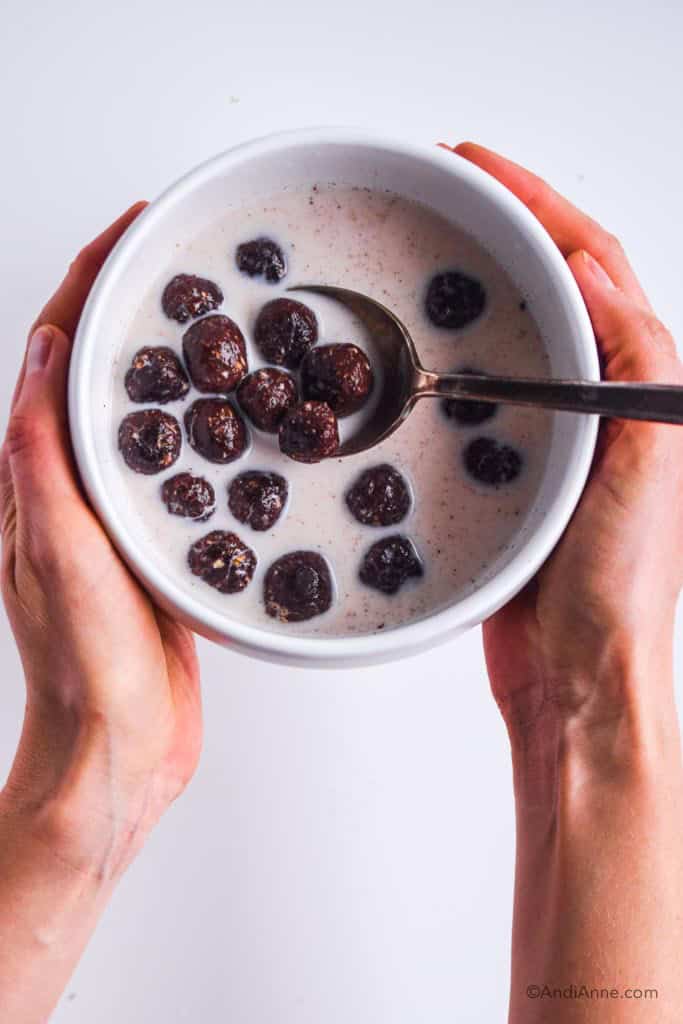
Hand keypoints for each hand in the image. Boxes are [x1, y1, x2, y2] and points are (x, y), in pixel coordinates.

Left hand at [1, 205, 202, 877]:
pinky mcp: (162, 543)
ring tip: (221, 320)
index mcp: (38, 477)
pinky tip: (243, 420)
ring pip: (148, 414)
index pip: (56, 354)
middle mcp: (74, 486)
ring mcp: (120, 513)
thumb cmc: (81, 663)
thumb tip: (45, 356)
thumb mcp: (55, 550)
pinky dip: (208, 427)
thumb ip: (42, 457)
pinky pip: (183, 467)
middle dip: (135, 305)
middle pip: (103, 371)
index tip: (133, 231)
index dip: (88, 282)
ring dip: (177, 360)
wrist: (117, 745)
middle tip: (183, 260)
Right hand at [450, 144, 682, 1022]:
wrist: (577, 678)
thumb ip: (635, 377)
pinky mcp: (502, 472)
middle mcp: (592, 406)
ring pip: (504, 337)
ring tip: (419, 249)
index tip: (481, 169)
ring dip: (466, 287)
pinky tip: (404, 352)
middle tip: (439, 190)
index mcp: (635, 393)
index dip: (542, 206)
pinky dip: (439, 361)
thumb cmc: (616, 594)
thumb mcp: (644, 474)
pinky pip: (468, 397)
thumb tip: (601, 284)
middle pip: (547, 288)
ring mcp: (544, 437)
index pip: (595, 269)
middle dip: (500, 227)